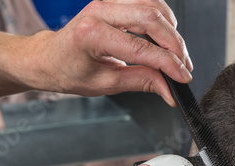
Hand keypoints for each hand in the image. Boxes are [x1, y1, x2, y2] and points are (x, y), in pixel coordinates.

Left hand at [27, 0, 192, 106]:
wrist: (50, 58)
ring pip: (153, 6)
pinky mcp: (114, 1)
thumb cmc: (69, 70)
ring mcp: (107, 2)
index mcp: (92, 34)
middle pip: (152, 19)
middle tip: (184, 67)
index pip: (141, 47)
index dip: (168, 64)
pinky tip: (166, 35)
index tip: (182, 77)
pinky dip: (162, 17)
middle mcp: (100, 11)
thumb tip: (168, 88)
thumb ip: (141, 82)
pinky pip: (146, 1)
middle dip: (175, 45)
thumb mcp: (106, 84)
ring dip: (171, 30)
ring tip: (177, 54)